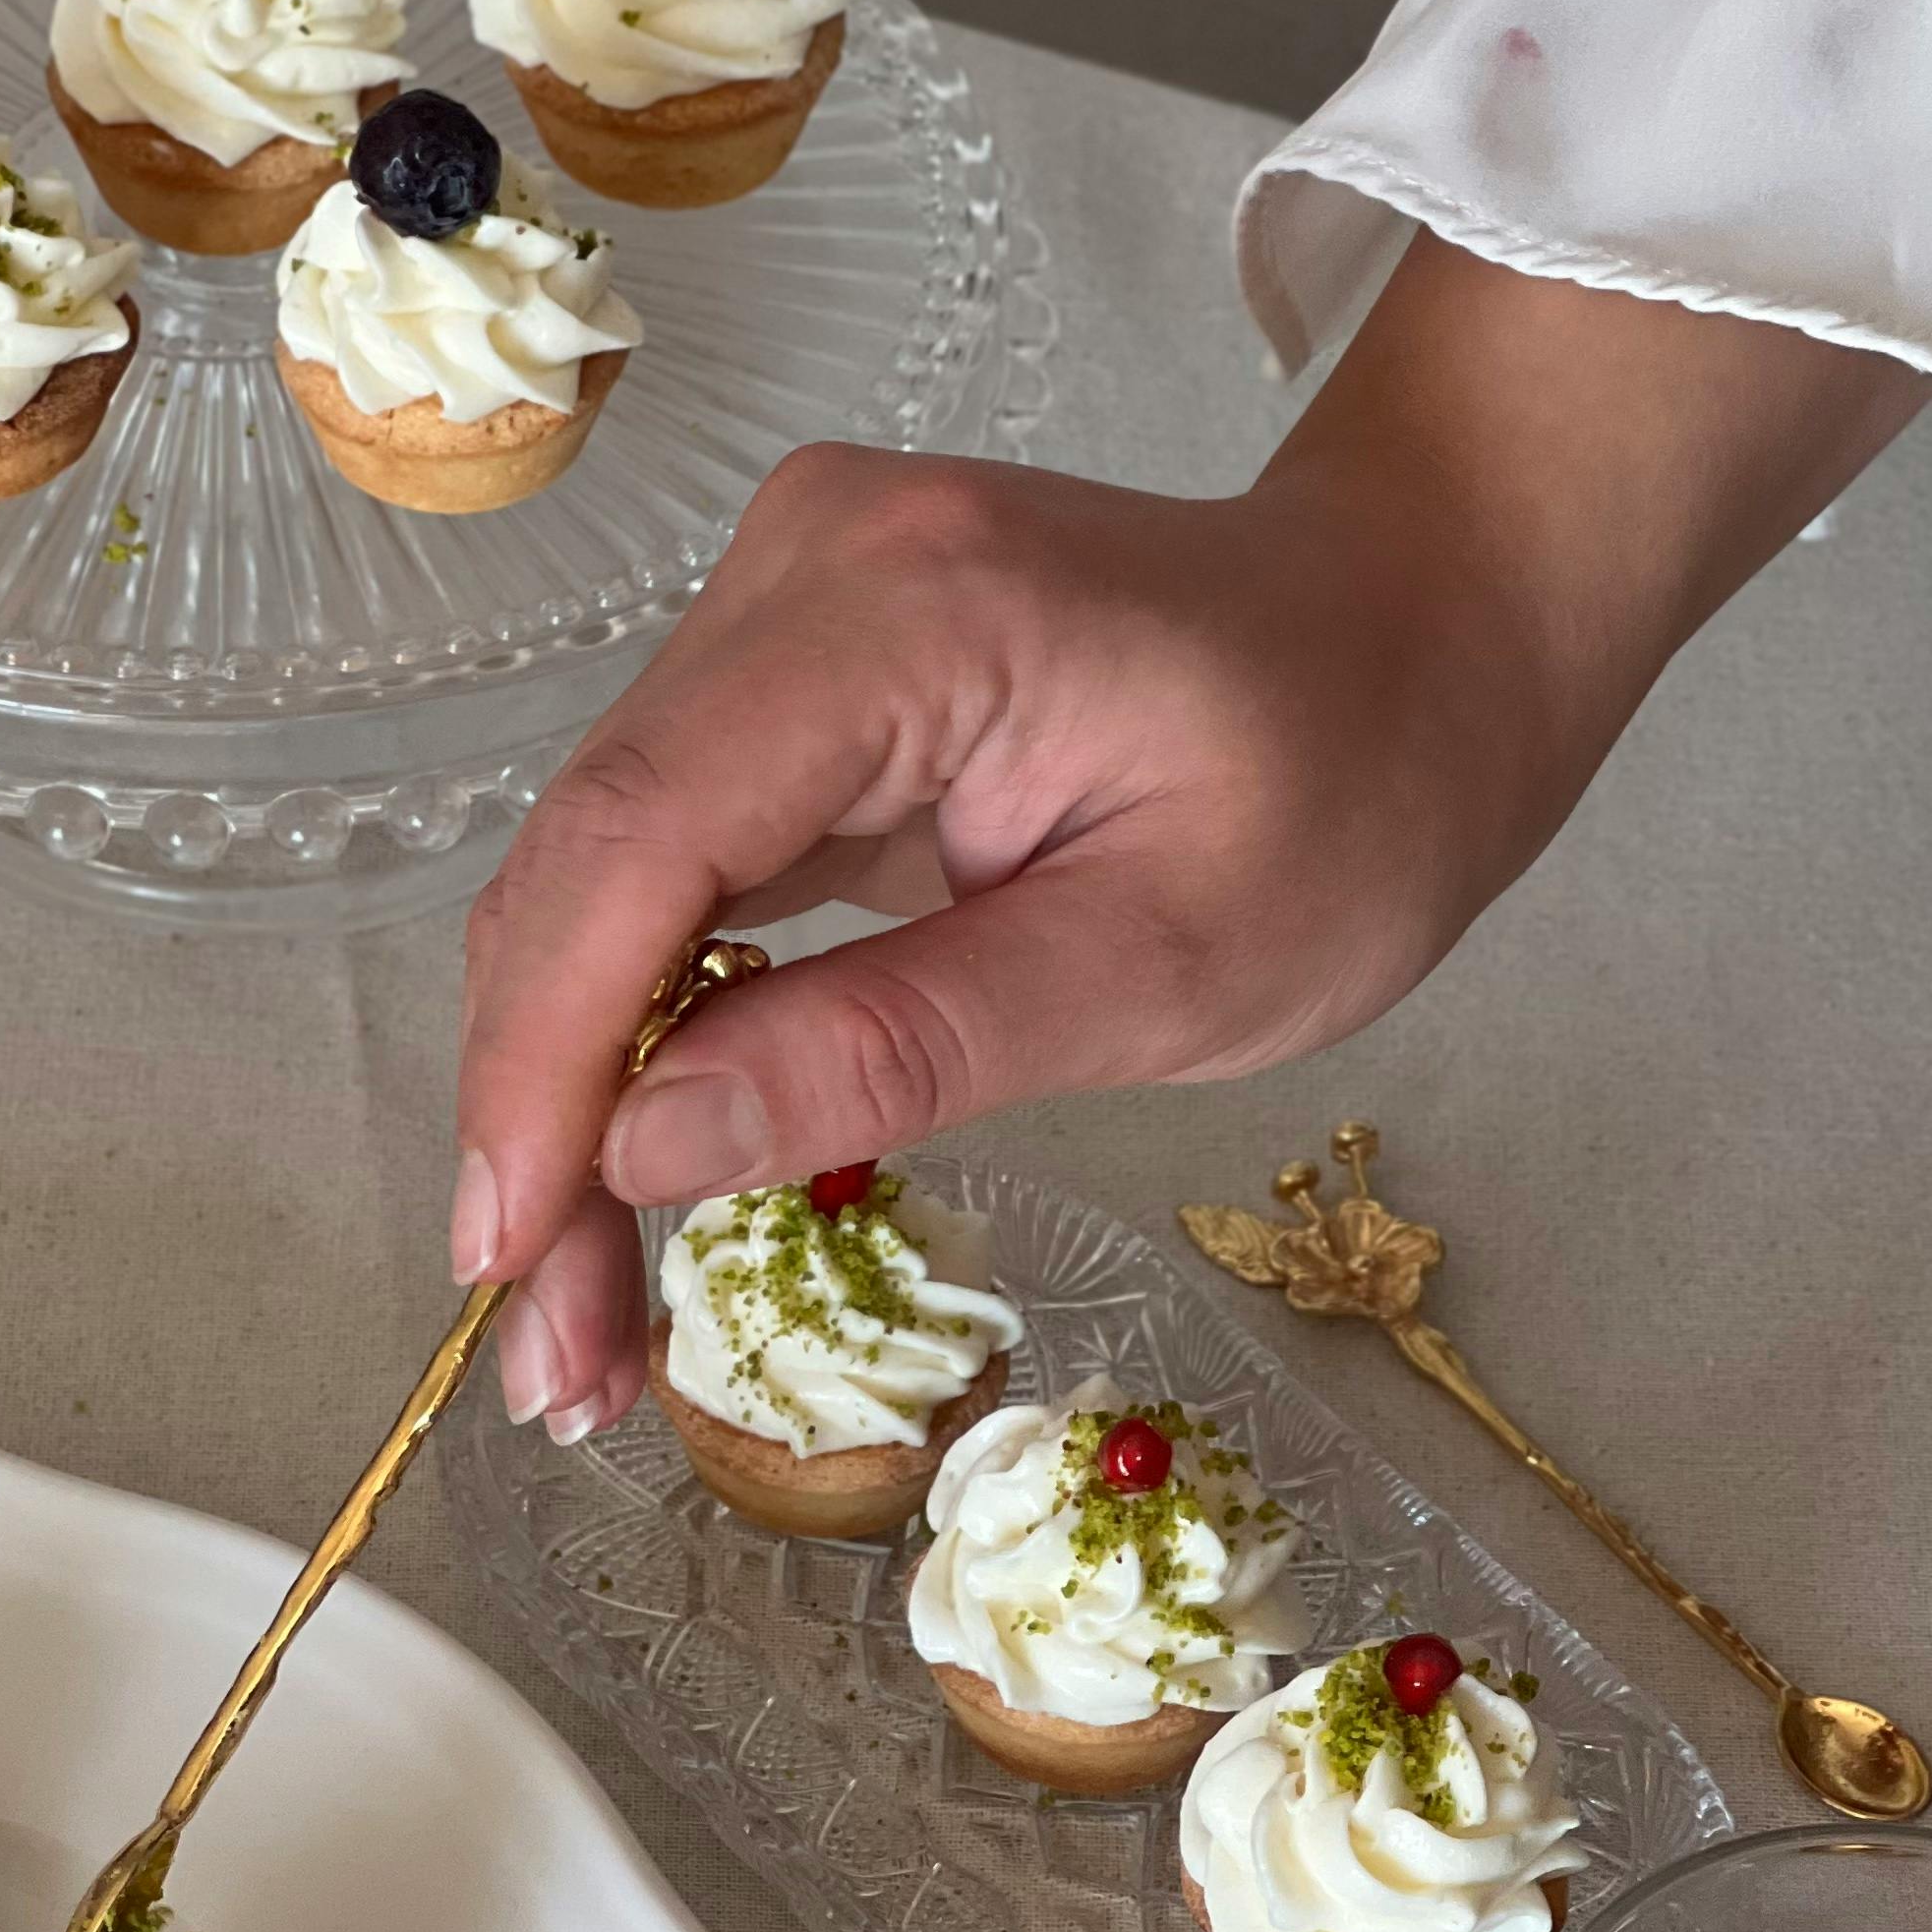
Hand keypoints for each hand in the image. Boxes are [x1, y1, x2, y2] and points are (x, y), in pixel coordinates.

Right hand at [449, 234, 1922, 1431]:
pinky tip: (633, 1181)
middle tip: (547, 1362)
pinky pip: (668, 865)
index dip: (545, 1061)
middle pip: (589, 864)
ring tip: (580, 1319)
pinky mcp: (789, 677)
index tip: (508, 1258)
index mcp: (908, 608)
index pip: (642, 838)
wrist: (1424, 634)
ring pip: (602, 879)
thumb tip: (642, 1147)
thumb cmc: (1353, 793)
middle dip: (542, 1121)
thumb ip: (900, 1046)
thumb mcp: (1162, 968)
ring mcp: (783, 610)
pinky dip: (644, 1030)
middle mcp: (804, 569)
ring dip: (575, 1099)